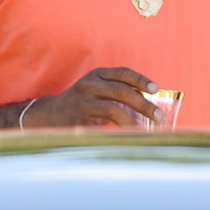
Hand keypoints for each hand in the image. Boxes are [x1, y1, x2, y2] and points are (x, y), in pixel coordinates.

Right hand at [26, 67, 161, 127]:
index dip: (141, 80)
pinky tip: (129, 136)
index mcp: (97, 75)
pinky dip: (119, 130)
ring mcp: (82, 102)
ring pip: (112, 108)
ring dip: (133, 120)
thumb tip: (152, 105)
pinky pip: (102, 124)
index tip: (155, 89)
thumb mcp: (99, 90)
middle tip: (159, 117)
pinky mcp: (77, 119)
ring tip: (146, 130)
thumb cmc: (84, 102)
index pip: (123, 73)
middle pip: (121, 91)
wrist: (49, 115)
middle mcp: (89, 85)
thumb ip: (120, 92)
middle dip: (144, 104)